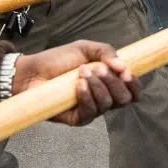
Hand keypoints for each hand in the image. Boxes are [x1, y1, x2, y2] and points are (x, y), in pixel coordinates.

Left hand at [13, 41, 138, 125]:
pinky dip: (87, 97)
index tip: (125, 73)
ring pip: (107, 104)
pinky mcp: (77, 119)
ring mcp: (91, 109)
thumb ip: (106, 52)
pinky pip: (91, 112)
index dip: (134, 84)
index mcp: (109, 82)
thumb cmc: (58, 60)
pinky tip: (78, 86)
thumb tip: (123, 65)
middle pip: (124, 99)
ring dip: (97, 86)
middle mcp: (103, 97)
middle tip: (98, 68)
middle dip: (114, 82)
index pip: (133, 91)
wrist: (32, 71)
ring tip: (82, 73)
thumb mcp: (85, 48)